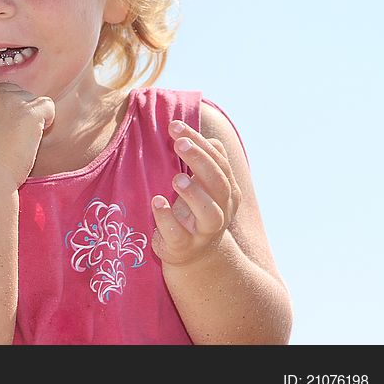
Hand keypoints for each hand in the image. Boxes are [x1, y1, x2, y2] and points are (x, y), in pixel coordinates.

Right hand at [0, 51, 54, 191]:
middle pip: (12, 90)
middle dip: (16, 109)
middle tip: (9, 138)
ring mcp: (10, 100)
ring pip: (31, 100)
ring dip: (30, 119)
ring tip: (18, 143)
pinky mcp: (29, 111)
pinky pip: (47, 108)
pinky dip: (47, 121)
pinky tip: (35, 138)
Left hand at [150, 119, 241, 266]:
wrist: (197, 257)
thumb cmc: (196, 210)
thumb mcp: (203, 187)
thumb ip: (206, 163)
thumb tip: (210, 139)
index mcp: (226, 191)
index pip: (218, 162)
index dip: (199, 143)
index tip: (176, 126)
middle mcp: (221, 210)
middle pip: (219, 184)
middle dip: (200, 162)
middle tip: (179, 143)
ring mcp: (203, 231)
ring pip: (209, 214)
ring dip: (193, 193)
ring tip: (176, 178)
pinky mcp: (183, 247)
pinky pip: (178, 235)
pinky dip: (167, 218)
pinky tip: (157, 202)